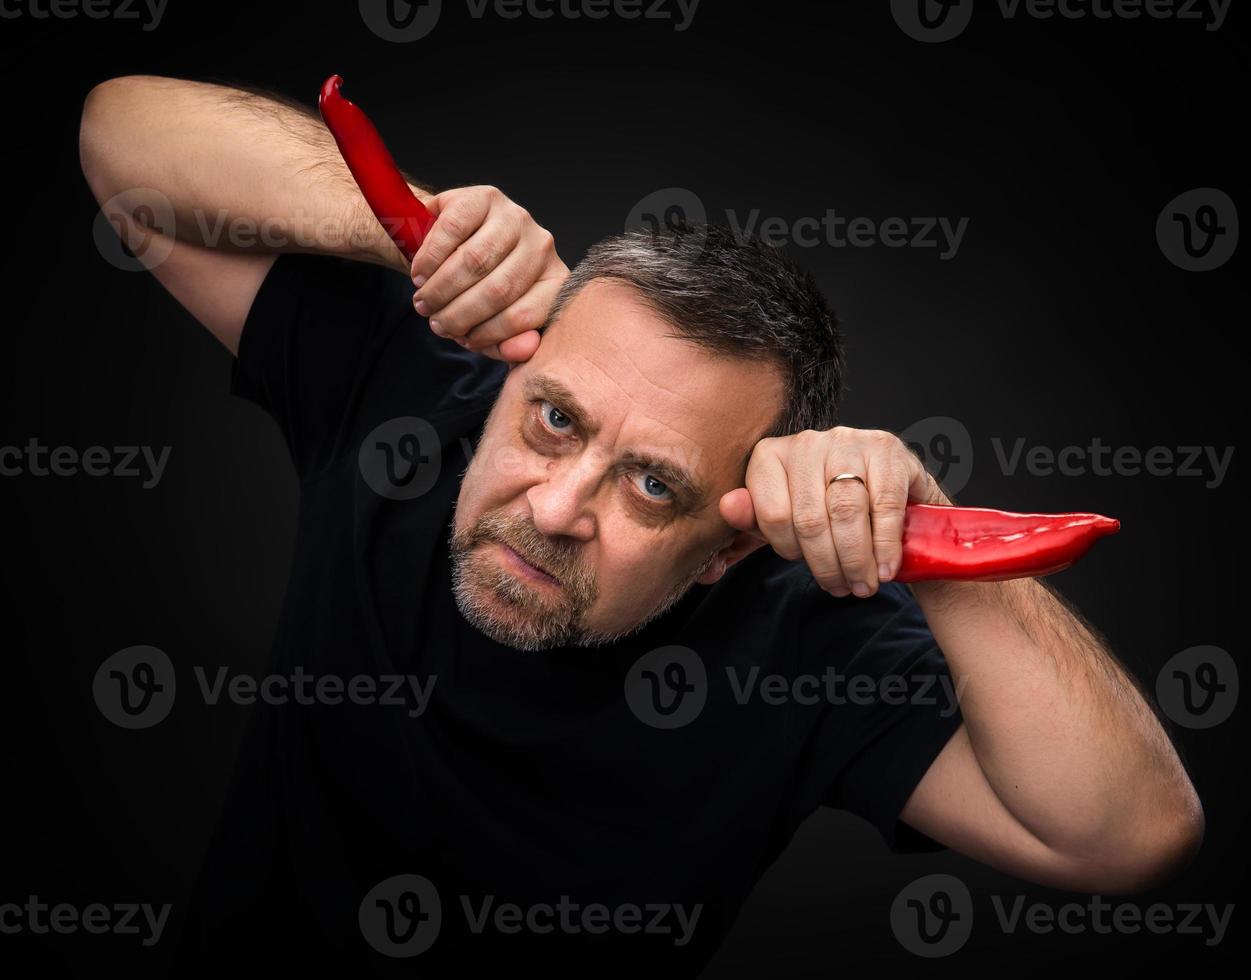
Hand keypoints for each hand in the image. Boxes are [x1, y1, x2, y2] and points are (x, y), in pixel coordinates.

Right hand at [408, 185, 567, 361]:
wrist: (448, 242)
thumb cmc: (474, 288)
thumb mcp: (492, 323)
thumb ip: (508, 344)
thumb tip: (523, 351)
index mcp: (553, 280)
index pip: (526, 315)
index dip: (489, 334)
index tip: (463, 340)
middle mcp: (542, 245)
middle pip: (499, 289)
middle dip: (459, 314)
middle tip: (435, 323)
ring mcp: (516, 217)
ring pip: (475, 261)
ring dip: (441, 289)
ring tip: (423, 302)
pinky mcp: (485, 197)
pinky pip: (452, 231)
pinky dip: (430, 259)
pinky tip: (420, 274)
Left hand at [719, 427, 949, 597]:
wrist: (885, 485)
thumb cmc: (824, 505)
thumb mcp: (783, 517)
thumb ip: (753, 518)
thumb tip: (728, 506)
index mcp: (770, 455)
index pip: (771, 514)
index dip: (788, 550)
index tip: (801, 565)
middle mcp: (806, 442)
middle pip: (810, 518)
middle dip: (826, 564)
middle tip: (841, 588)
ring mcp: (847, 441)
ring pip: (846, 512)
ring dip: (856, 560)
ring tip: (863, 584)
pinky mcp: (886, 449)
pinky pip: (883, 505)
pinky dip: (885, 545)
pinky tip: (885, 567)